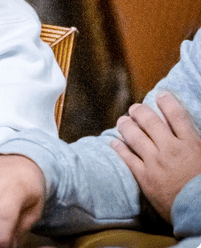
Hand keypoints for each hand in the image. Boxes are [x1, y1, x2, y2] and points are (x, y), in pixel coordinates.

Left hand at [111, 92, 200, 222]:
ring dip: (126, 125)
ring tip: (122, 120)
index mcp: (191, 144)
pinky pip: (127, 158)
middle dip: (140, 111)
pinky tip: (114, 142)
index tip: (160, 95)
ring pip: (134, 136)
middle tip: (134, 108)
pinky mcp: (145, 178)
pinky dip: (119, 147)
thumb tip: (189, 131)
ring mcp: (156, 163)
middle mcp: (171, 150)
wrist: (200, 212)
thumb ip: (197, 142)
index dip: (167, 101)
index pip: (176, 115)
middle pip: (150, 121)